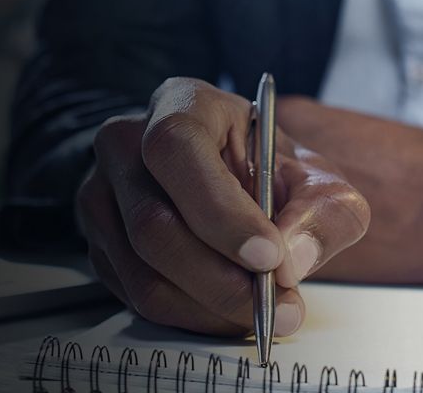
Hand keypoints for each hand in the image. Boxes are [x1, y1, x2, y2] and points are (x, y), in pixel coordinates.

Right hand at [76, 78, 369, 336]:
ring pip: (143, 272)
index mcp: (180, 105)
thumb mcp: (316, 178)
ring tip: (262, 311)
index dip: (219, 210)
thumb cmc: (267, 171)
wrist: (231, 180)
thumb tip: (291, 259)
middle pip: (153, 225)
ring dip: (210, 307)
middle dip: (221, 280)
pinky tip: (228, 309)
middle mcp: (126, 145)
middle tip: (277, 306)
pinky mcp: (99, 245)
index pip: (176, 150)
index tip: (269, 256)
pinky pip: (137, 297)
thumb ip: (322, 212)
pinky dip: (191, 316)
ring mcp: (102, 196)